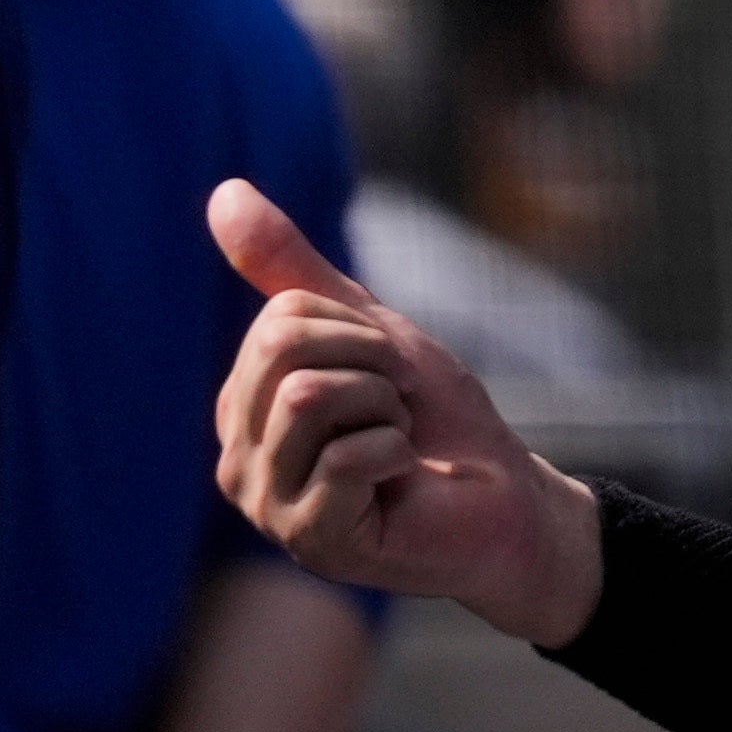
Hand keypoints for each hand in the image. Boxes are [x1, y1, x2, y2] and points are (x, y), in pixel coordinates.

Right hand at [209, 181, 602, 644]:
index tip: (390, 373)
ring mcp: (268, 507)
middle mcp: (238, 460)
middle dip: (372, 361)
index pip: (280, 321)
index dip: (358, 332)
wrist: (506, 497)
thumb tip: (224, 192)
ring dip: (386, 406)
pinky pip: (350, 455)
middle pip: (283, 350)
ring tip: (398, 440)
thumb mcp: (370, 330)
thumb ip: (294, 270)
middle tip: (400, 404)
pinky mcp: (314, 539)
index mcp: (242, 408)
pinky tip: (403, 481)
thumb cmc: (437, 419)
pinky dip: (399, 449)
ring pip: (310, 396)